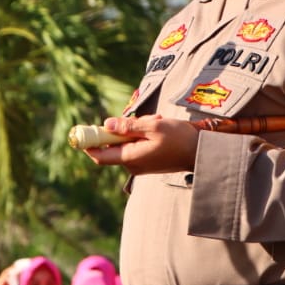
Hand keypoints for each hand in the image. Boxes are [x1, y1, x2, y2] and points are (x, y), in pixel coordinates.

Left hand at [82, 115, 199, 175]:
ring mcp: (140, 164)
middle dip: (121, 129)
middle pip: (113, 146)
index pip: (99, 155)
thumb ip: (128, 126)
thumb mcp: (153, 126)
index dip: (89, 143)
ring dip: (136, 129)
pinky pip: (137, 145)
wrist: (200, 152)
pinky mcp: (148, 161)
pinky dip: (143, 134)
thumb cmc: (178, 139)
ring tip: (156, 122)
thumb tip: (106, 124)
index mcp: (130, 158)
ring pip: (127, 142)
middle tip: (140, 119)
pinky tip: (158, 127)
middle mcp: (132, 164)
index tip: (83, 130)